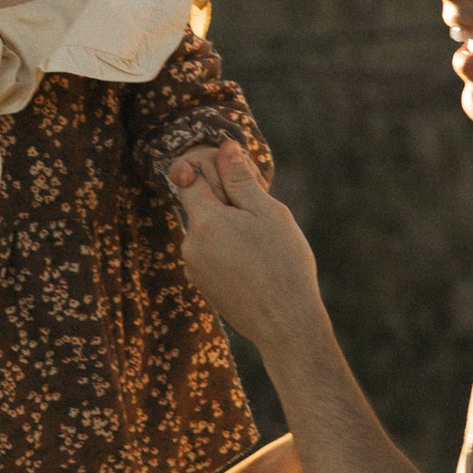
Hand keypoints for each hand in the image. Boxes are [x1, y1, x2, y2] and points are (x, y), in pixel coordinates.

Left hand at [166, 139, 321, 347]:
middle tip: (261, 213)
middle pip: (199, 205)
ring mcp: (194, 268)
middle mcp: (189, 245)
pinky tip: (256, 264)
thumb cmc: (283, 265)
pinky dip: (228, 249)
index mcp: (203, 222)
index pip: (186, 176)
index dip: (210, 169)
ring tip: (263, 244)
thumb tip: (224, 148)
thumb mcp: (268, 213)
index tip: (235, 175)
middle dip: (225, 200)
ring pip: (207, 231)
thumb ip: (241, 179)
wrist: (286, 325)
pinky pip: (211, 253)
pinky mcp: (202, 285)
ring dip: (228, 227)